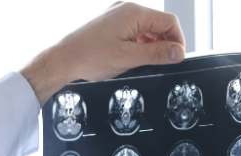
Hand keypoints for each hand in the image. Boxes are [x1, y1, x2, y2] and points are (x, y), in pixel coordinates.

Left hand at [21, 2, 184, 105]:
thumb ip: (157, 54)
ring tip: (143, 61)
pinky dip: (138, 42)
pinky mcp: (110, 21)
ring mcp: (116, 13)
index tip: (176, 58)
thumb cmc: (88, 56)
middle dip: (164, 43)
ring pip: (146, 27)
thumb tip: (178, 52)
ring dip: (151, 44)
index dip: (177, 41)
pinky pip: (133, 29)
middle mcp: (125, 8)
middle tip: (162, 62)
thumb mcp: (128, 58)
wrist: (63, 58)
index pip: (169, 22)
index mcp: (133, 12)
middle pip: (159, 23)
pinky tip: (132, 56)